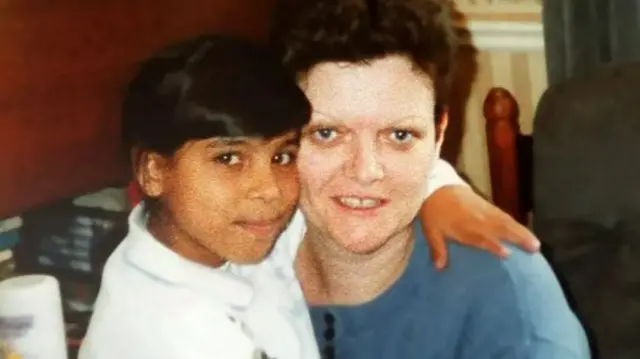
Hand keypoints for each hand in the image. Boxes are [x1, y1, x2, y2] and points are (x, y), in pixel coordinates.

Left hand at [419, 185, 539, 269]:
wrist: (436, 186)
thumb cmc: (434, 212)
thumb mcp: (431, 231)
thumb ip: (438, 249)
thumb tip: (439, 268)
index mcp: (464, 226)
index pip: (481, 237)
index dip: (493, 245)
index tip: (507, 254)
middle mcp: (478, 219)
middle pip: (500, 228)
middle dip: (518, 238)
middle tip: (535, 248)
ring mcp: (484, 210)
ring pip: (505, 221)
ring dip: (521, 231)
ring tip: (535, 242)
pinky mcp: (486, 204)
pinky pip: (503, 214)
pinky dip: (514, 223)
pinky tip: (522, 230)